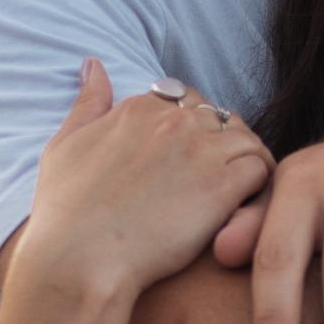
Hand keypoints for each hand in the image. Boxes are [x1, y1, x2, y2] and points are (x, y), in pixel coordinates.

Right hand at [10, 62, 273, 305]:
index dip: (191, 127)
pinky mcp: (221, 186)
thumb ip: (87, 103)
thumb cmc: (65, 212)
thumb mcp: (64, 146)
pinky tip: (246, 208)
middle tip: (220, 175)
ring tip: (240, 191)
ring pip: (247, 139)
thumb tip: (93, 65)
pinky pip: (260, 169)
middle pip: (219, 116)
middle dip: (223, 140)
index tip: (189, 157)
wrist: (78, 258)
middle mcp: (172, 121)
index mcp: (138, 109)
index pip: (183, 99)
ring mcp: (199, 151)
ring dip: (247, 161)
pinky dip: (259, 186)